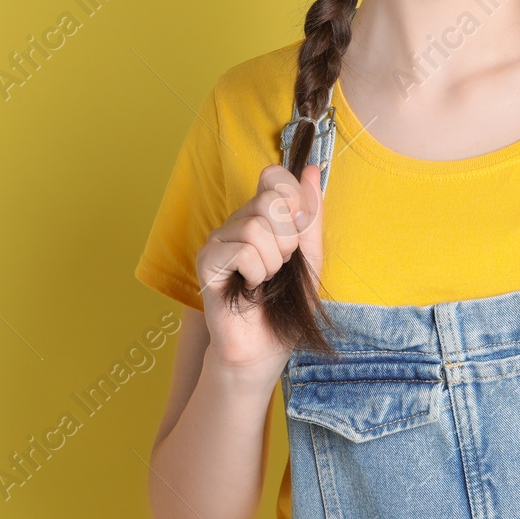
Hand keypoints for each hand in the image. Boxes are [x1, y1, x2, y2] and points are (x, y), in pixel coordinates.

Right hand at [193, 162, 323, 386]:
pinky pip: (241, 250)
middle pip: (269, 201)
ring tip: (265, 280)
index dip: (294, 198)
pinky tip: (250, 288)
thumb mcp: (311, 255)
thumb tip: (313, 170)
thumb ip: (311, 214)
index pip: (274, 175)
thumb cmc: (287, 304)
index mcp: (262, 214)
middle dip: (288, 239)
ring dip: (273, 262)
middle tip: (282, 265)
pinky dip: (256, 272)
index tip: (299, 229)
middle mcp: (237, 221)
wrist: (266, 348)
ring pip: (255, 228)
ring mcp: (219, 240)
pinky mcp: (206, 262)